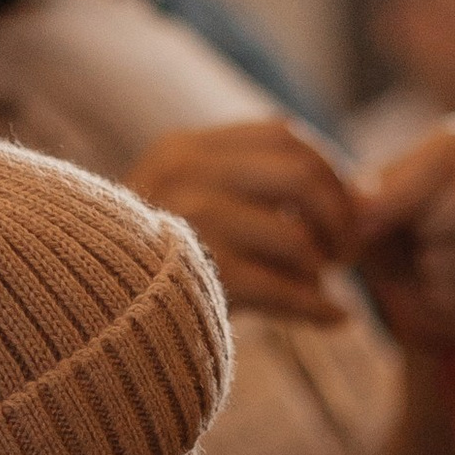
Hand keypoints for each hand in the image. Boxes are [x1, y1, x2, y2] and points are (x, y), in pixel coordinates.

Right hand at [134, 118, 364, 323]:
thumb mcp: (195, 206)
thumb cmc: (153, 267)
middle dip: (340, 215)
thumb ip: (261, 188)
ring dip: (323, 267)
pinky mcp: (196, 280)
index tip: (347, 207)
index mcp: (184, 149)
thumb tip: (364, 193)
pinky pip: (284, 290)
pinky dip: (319, 309)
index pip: (284, 134)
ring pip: (296, 237)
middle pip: (301, 175)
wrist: (90, 321)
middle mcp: (182, 175)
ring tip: (326, 286)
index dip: (331, 169)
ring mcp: (187, 226)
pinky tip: (336, 319)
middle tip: (348, 251)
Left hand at [355, 125, 454, 352]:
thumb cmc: (391, 225)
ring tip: (424, 266)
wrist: (415, 279)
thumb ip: (363, 198)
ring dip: (436, 271)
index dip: (403, 192)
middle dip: (434, 228)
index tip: (366, 223)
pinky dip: (451, 301)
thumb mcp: (367, 206)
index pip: (445, 157)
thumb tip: (364, 203)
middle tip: (414, 240)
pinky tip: (438, 290)